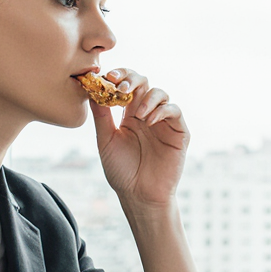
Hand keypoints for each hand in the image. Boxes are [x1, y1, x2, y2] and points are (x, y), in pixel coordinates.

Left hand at [90, 68, 186, 206]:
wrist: (139, 195)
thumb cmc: (122, 171)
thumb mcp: (106, 141)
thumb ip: (102, 117)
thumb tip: (91, 91)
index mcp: (128, 114)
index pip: (126, 85)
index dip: (118, 76)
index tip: (106, 77)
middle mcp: (147, 114)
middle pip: (144, 82)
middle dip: (132, 79)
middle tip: (120, 87)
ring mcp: (164, 122)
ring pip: (160, 93)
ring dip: (147, 97)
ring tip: (138, 114)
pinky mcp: (179, 132)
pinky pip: (174, 111)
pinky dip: (162, 110)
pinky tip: (149, 121)